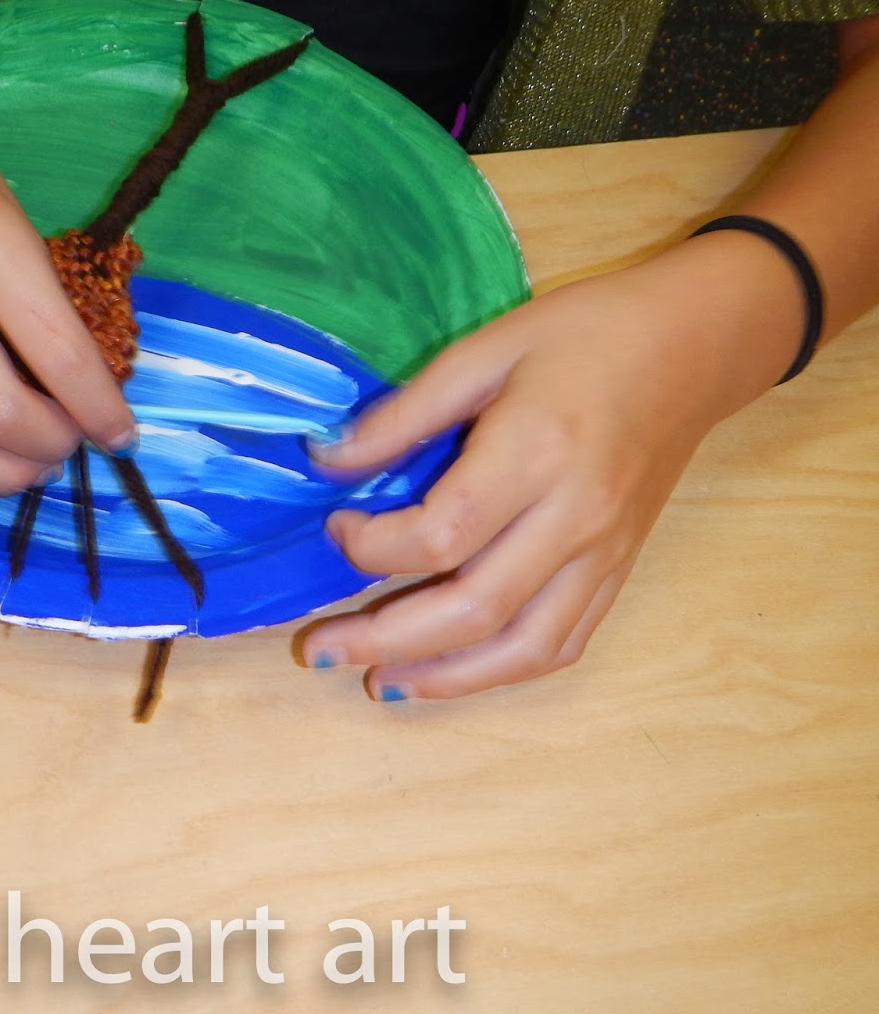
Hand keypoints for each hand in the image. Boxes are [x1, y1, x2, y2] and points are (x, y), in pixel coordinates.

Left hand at [300, 237, 797, 699]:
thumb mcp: (484, 350)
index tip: (337, 525)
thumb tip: (325, 460)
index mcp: (536, 454)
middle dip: (386, 638)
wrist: (696, 346)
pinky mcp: (620, 570)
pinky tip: (452, 671)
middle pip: (475, 609)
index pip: (442, 535)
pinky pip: (563, 642)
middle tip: (320, 648)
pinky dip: (502, 669)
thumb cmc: (584, 335)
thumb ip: (404, 414)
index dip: (372, 547)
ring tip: (378, 681)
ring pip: (522, 647)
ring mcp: (605, 554)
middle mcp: (575, 518)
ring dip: (444, 676)